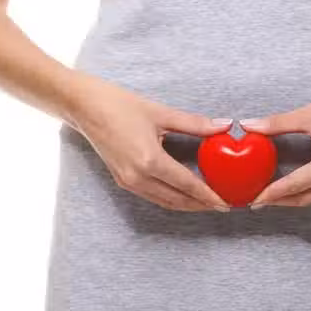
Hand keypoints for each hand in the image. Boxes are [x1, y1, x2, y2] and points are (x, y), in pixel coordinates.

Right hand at [66, 72, 233, 211]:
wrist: (83, 107)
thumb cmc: (119, 104)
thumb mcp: (160, 112)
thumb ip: (195, 123)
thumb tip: (225, 125)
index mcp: (149, 160)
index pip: (187, 185)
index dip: (209, 196)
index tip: (226, 203)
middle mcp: (137, 177)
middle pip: (177, 200)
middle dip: (202, 206)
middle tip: (223, 206)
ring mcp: (128, 181)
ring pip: (165, 202)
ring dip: (188, 206)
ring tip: (208, 204)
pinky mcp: (122, 180)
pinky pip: (153, 197)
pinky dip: (172, 199)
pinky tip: (184, 195)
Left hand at [239, 70, 310, 207]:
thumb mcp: (308, 115)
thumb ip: (276, 124)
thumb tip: (248, 126)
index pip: (295, 186)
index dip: (271, 194)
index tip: (253, 199)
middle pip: (305, 198)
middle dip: (280, 201)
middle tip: (257, 200)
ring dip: (294, 196)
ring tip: (271, 193)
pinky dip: (309, 188)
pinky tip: (293, 184)